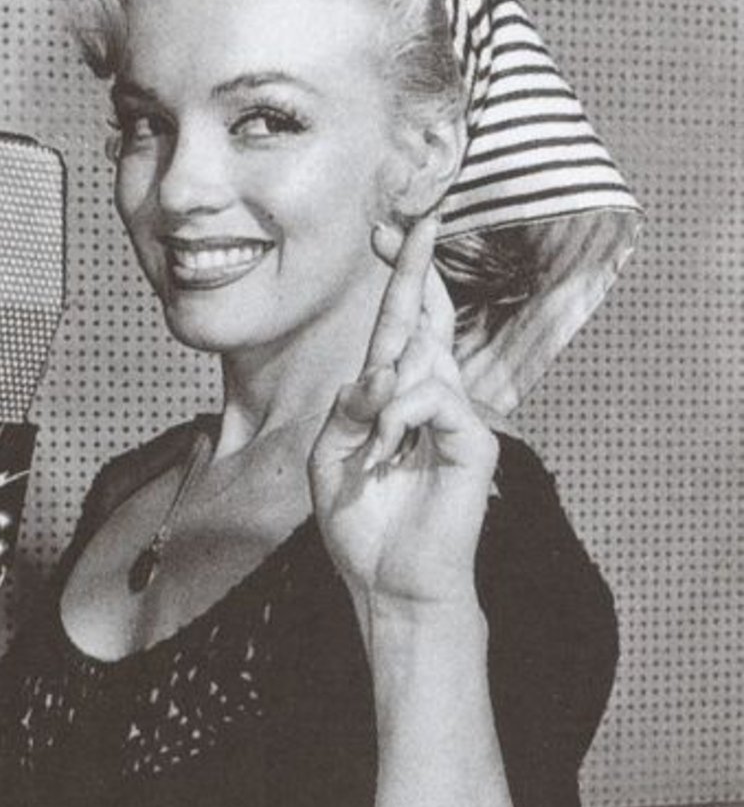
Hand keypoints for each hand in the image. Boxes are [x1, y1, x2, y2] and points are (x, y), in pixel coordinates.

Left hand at [309, 214, 498, 611]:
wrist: (390, 584)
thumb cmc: (361, 526)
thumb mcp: (332, 459)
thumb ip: (346, 411)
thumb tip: (375, 374)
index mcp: (392, 399)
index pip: (399, 326)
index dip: (397, 279)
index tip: (385, 231)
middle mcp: (428, 398)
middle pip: (425, 321)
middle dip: (413, 271)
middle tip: (414, 222)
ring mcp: (455, 417)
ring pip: (424, 360)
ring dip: (388, 390)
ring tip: (375, 445)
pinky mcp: (473, 441)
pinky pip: (437, 399)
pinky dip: (403, 415)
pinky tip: (387, 448)